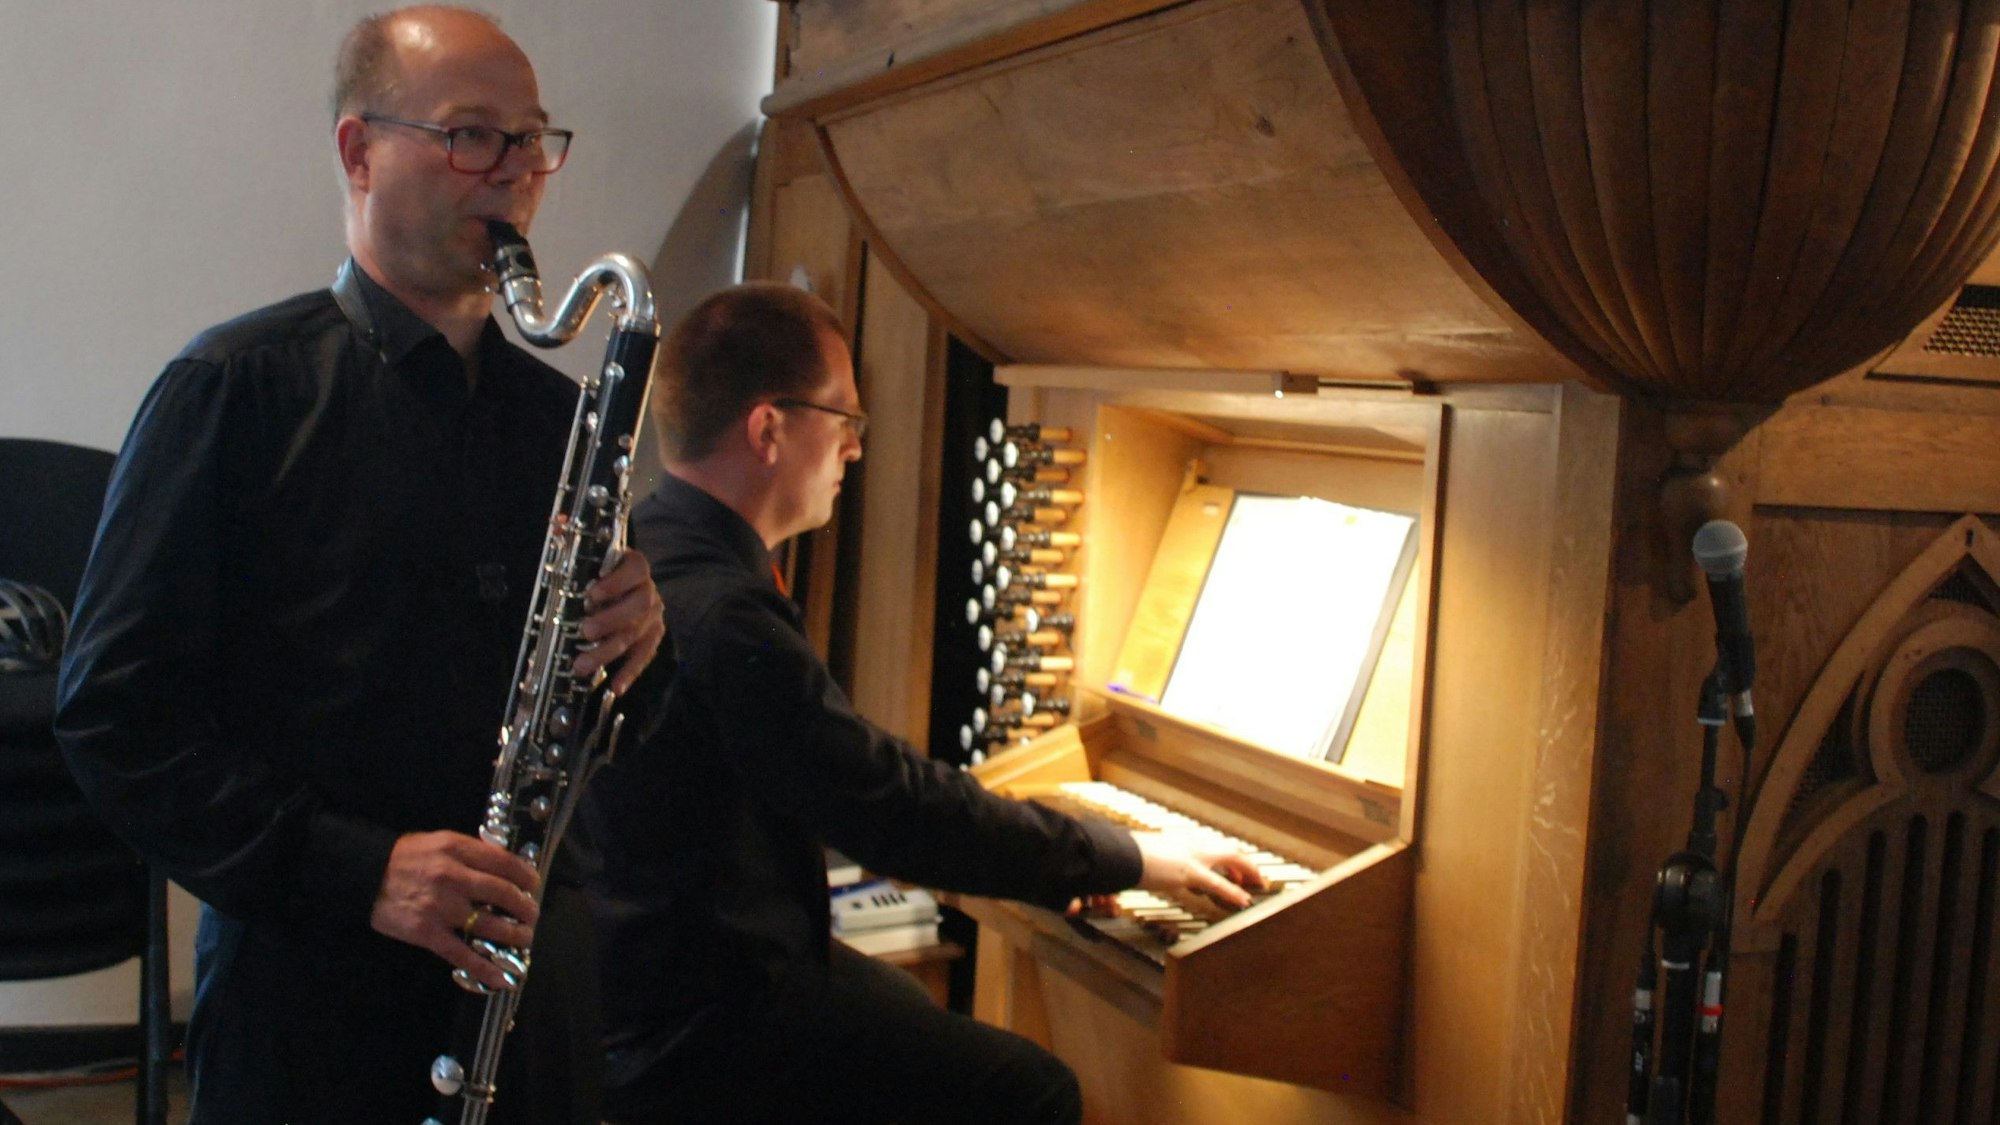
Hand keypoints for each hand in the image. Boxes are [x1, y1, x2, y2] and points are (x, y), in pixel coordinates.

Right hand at [369, 830, 539, 990]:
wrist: (363, 874)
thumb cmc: (403, 857)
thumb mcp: (439, 841)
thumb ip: (470, 851)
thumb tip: (503, 863)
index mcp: (457, 850)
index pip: (504, 862)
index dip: (526, 876)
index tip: (534, 884)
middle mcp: (453, 877)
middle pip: (503, 894)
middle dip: (525, 907)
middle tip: (532, 915)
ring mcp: (441, 907)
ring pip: (490, 925)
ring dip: (515, 936)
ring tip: (525, 939)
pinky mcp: (428, 933)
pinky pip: (463, 954)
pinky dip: (485, 968)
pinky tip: (501, 978)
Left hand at [573, 548, 664, 693]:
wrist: (623, 588)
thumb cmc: (598, 573)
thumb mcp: (585, 555)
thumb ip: (573, 539)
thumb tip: (560, 524)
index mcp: (634, 566)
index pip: (636, 569)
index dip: (616, 582)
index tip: (592, 594)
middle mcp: (649, 591)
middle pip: (639, 605)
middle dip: (611, 620)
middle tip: (585, 630)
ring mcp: (653, 617)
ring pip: (636, 635)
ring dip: (609, 651)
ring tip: (582, 665)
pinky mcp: (651, 638)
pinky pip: (644, 656)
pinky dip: (630, 672)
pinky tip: (615, 687)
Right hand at [1130, 831, 1265, 909]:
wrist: (1120, 853)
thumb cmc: (1128, 857)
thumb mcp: (1146, 859)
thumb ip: (1157, 864)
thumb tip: (1154, 870)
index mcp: (1182, 843)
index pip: (1213, 849)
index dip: (1229, 859)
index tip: (1238, 872)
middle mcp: (1191, 846)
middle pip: (1228, 850)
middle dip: (1246, 864)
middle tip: (1258, 878)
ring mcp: (1191, 857)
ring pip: (1230, 858)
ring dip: (1248, 871)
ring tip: (1260, 883)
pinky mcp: (1188, 871)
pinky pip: (1217, 883)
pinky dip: (1232, 892)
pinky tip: (1244, 900)